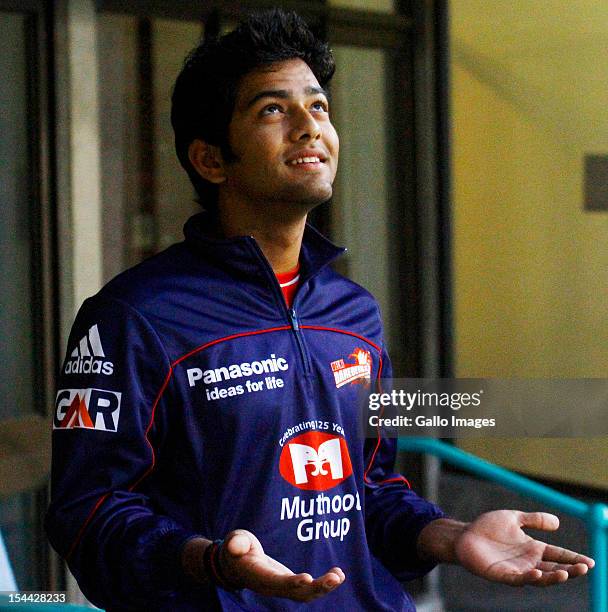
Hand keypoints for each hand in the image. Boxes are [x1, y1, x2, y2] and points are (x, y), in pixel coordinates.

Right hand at [218, 530, 344, 601]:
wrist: (238, 564)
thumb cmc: (237, 549)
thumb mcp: (235, 541)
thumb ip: (236, 543)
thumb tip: (235, 545)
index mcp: (257, 576)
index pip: (275, 582)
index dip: (291, 582)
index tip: (307, 578)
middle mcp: (272, 587)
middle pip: (296, 594)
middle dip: (317, 587)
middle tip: (335, 577)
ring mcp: (282, 588)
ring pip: (306, 595)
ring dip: (324, 587)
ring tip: (339, 575)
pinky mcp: (291, 585)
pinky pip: (310, 589)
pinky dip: (325, 583)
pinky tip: (339, 574)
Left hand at [454, 510, 594, 586]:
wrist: (464, 535)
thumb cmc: (488, 527)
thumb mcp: (513, 518)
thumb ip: (534, 519)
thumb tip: (558, 522)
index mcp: (533, 548)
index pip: (558, 554)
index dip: (573, 558)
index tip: (591, 562)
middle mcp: (528, 561)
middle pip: (554, 569)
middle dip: (571, 569)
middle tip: (584, 568)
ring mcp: (516, 570)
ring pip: (540, 578)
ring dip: (554, 577)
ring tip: (567, 573)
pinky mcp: (502, 575)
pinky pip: (518, 579)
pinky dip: (529, 578)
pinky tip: (537, 573)